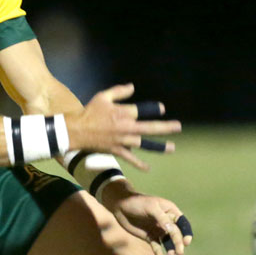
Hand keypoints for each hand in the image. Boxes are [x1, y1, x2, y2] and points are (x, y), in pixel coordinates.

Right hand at [65, 84, 181, 170]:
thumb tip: (132, 87)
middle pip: (149, 127)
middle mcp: (126, 127)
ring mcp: (122, 140)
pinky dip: (139, 163)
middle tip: (178, 126)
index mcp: (123, 112)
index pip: (142, 110)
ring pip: (144, 144)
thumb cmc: (90, 112)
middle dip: (165, 127)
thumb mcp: (103, 96)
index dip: (153, 109)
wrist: (77, 131)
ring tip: (172, 148)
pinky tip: (148, 168)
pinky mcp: (117, 150)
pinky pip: (130, 158)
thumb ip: (119, 91)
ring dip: (159, 146)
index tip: (162, 109)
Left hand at [101, 181, 193, 254]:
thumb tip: (172, 230)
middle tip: (180, 254)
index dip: (186, 232)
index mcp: (170, 211)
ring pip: (168, 241)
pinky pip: (157, 245)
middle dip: (178, 244)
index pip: (182, 223)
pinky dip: (159, 251)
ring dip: (171, 249)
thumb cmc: (137, 202)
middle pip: (176, 234)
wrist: (120, 206)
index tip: (186, 242)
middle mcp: (166, 221)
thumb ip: (162, 219)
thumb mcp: (151, 207)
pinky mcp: (150, 236)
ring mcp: (159, 229)